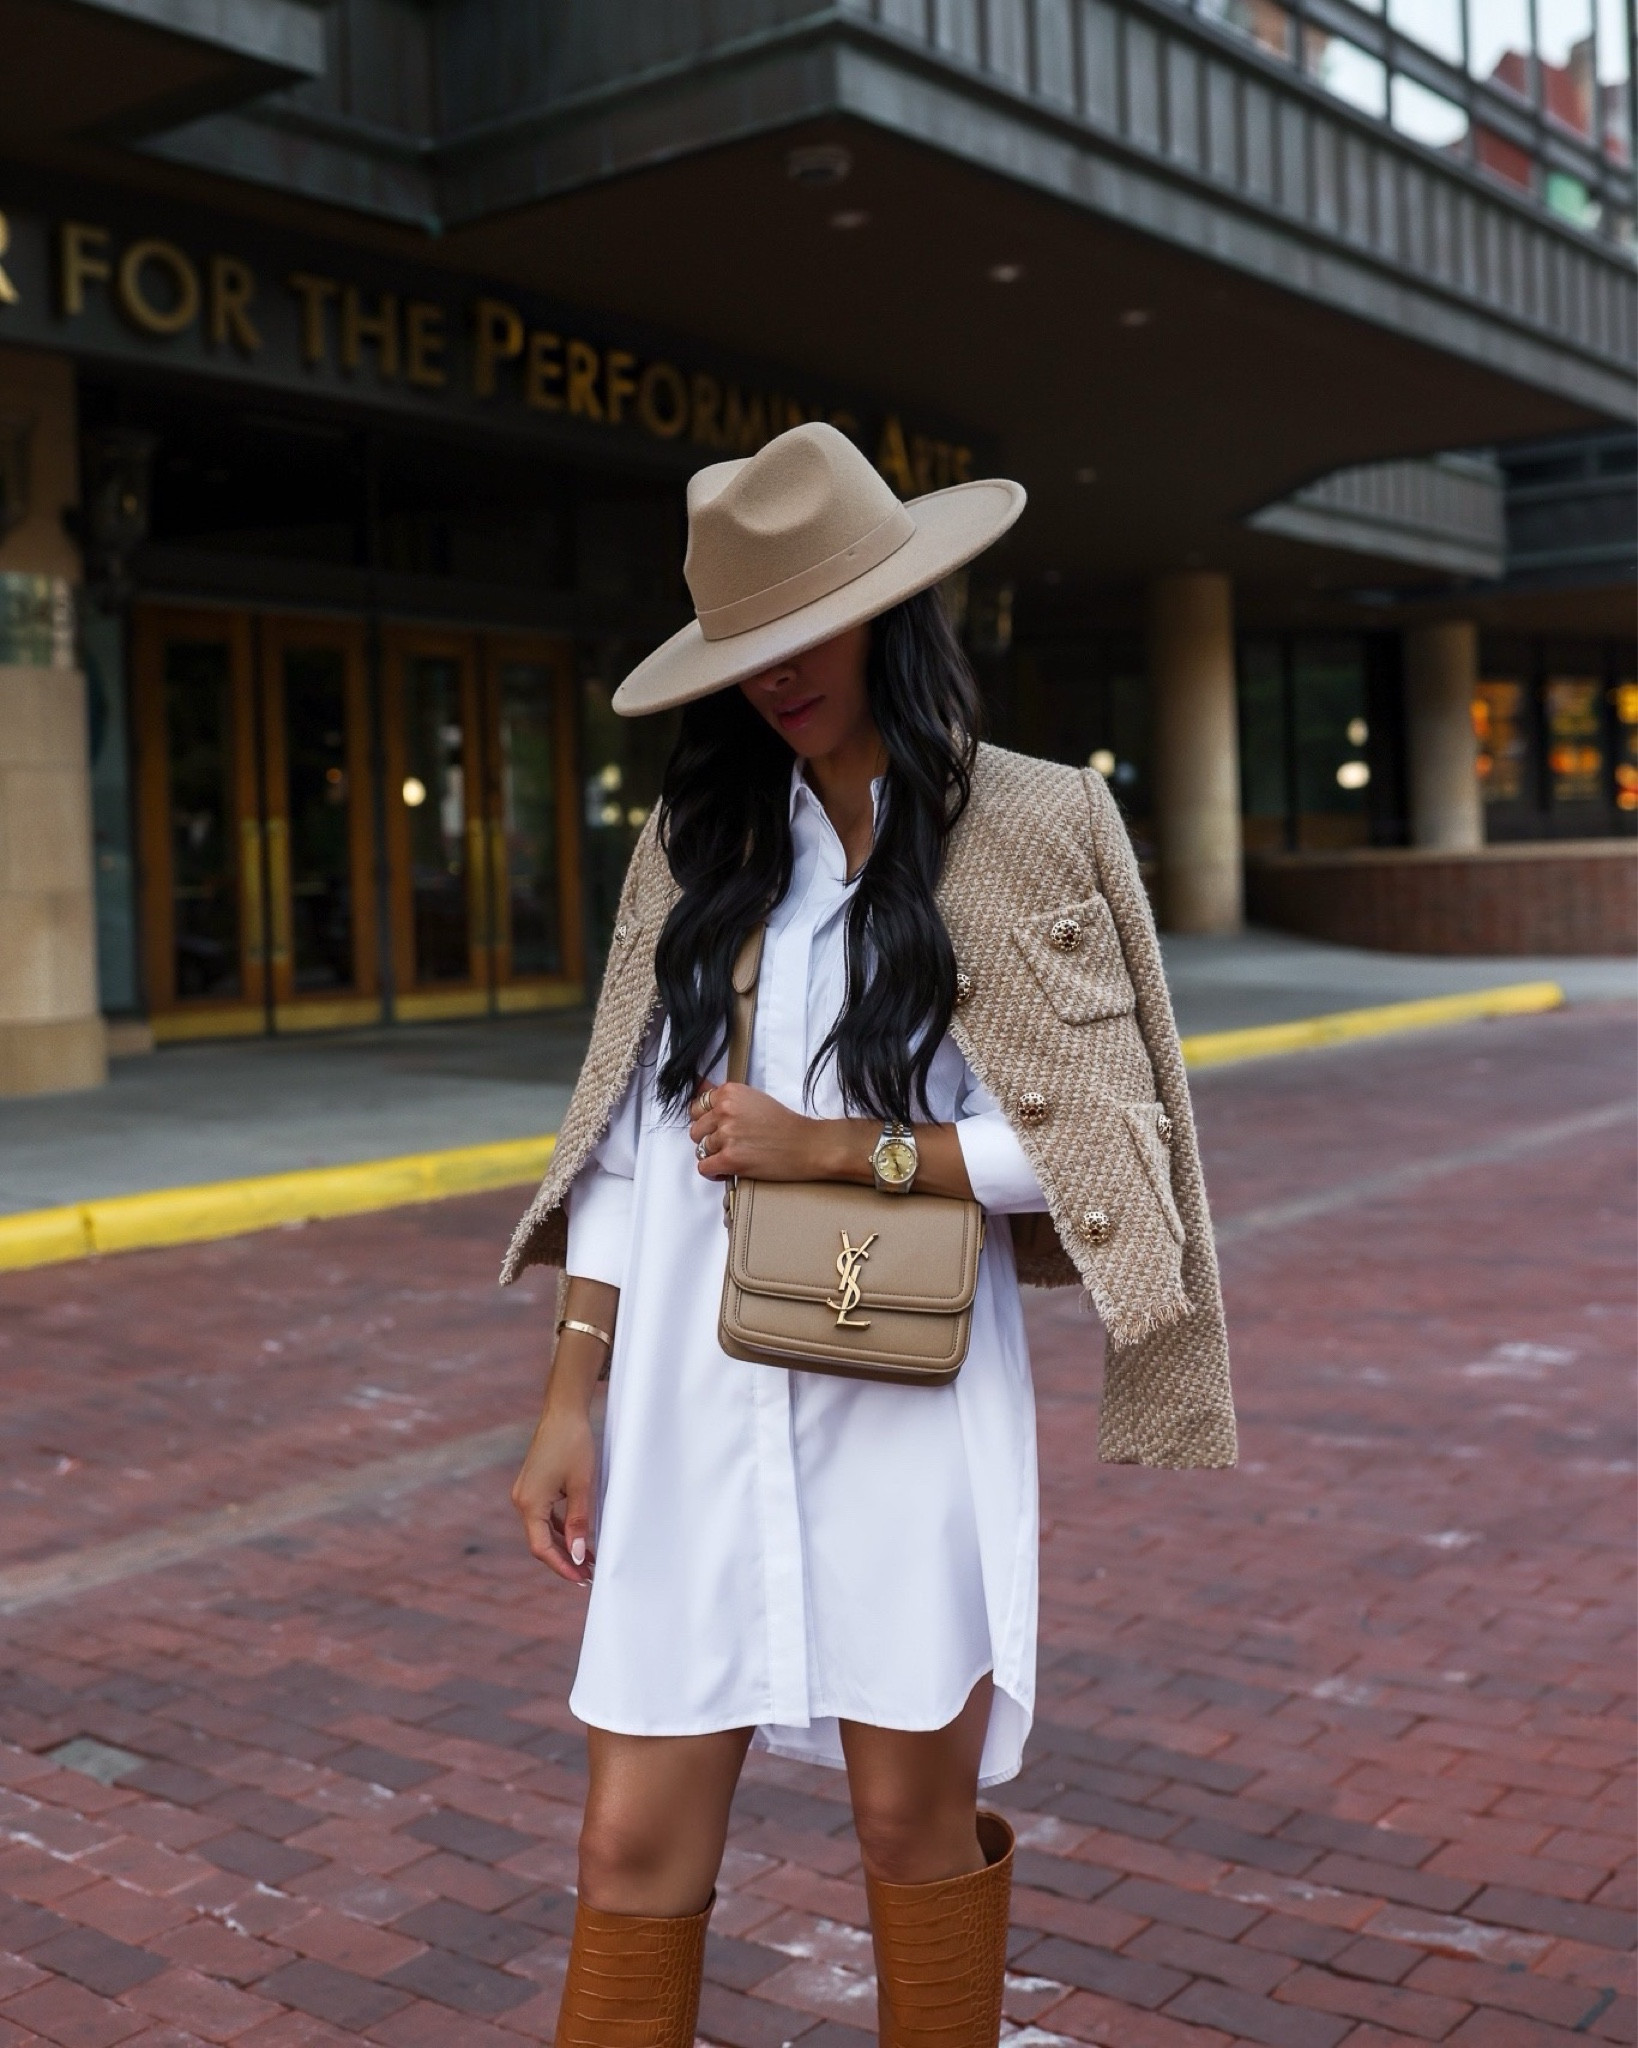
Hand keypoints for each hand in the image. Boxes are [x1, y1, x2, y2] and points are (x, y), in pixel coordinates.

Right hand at [511, 1396, 596, 1587]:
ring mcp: (527, 1493)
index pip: (541, 1547)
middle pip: (541, 1542)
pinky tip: (579, 1537)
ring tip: (589, 1559)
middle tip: (589, 1573)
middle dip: (565, 1559)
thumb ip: (579, 1522)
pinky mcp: (535, 1486)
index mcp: (529, 1503)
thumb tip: (579, 1554)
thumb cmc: (573, 1444)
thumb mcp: (582, 1486)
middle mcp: (522, 1500)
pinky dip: (561, 1529)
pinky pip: (546, 1516)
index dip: (561, 1566)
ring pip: (544, 1530)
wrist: (563, 1412)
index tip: (581, 1578)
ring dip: (564, 1545)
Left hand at [688, 1082, 836, 1181]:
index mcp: (730, 1092)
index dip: (706, 1120)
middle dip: (709, 1139)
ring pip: (700, 1149)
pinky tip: (728, 1170)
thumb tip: (699, 1086)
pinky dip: (714, 1172)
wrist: (807, 1145)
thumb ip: (727, 1098)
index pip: (698, 1106)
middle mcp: (725, 1110)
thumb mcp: (755, 1099)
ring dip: (714, 1156)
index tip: (716, 1127)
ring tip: (734, 1156)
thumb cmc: (785, 1124)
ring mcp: (726, 1135)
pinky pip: (704, 1168)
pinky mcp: (730, 1158)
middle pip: (696, 1129)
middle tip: (728, 1144)